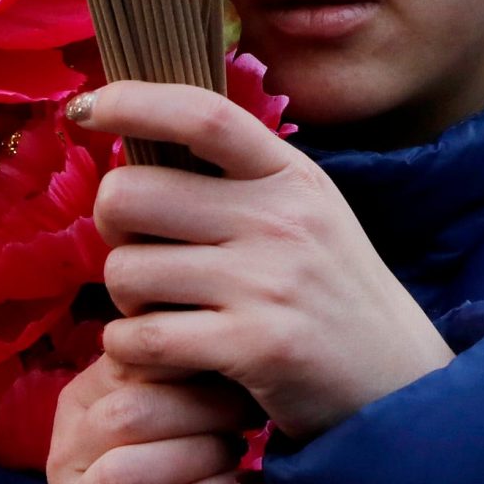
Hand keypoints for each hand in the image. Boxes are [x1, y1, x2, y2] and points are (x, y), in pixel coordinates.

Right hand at [27, 356, 255, 483]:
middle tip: (251, 412)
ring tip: (241, 452)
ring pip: (129, 472)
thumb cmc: (156, 471)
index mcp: (80, 400)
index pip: (127, 359)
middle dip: (202, 408)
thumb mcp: (158, 415)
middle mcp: (68, 449)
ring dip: (199, 457)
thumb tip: (237, 327)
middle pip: (127, 414)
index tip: (241, 360)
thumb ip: (177, 377)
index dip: (188, 356)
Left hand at [81, 84, 454, 442]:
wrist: (397, 384)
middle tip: (139, 252)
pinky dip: (133, 351)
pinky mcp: (255, 346)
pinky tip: (164, 357)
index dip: (133, 100)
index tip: (86, 107)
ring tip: (164, 313)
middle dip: (111, 227)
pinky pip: (141, 337)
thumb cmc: (331, 297)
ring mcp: (268, 282)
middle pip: (130, 194)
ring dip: (125, 301)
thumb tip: (141, 139)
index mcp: (292, 176)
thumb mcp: (306, 216)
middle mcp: (280, 219)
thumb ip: (241, 180)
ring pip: (125, 270)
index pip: (202, 114)